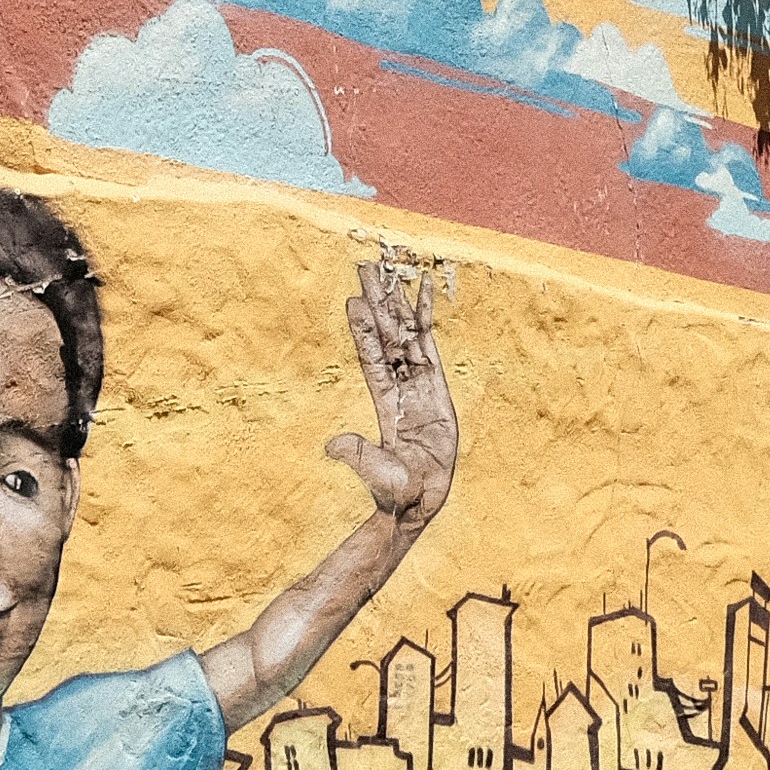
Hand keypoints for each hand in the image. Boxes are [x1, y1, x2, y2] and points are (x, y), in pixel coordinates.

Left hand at [327, 257, 456, 536]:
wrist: (420, 501)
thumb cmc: (398, 492)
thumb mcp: (378, 474)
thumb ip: (359, 456)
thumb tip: (332, 446)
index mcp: (384, 404)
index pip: (373, 360)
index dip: (365, 331)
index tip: (354, 301)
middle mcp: (398, 387)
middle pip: (387, 336)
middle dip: (377, 302)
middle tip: (365, 267)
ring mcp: (419, 384)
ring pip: (407, 334)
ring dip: (398, 302)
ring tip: (389, 269)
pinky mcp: (438, 388)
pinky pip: (432, 346)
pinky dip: (428, 318)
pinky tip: (425, 290)